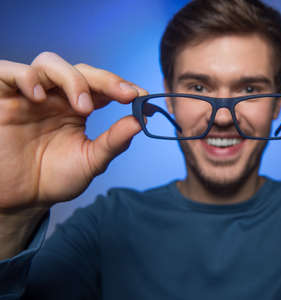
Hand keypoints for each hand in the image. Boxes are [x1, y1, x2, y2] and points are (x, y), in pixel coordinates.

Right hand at [0, 52, 145, 211]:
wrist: (20, 201)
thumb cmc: (53, 178)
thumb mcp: (90, 161)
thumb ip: (113, 142)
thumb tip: (139, 122)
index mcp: (77, 108)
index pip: (101, 86)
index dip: (121, 86)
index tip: (141, 95)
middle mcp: (55, 97)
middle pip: (80, 70)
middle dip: (105, 80)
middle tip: (124, 95)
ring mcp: (29, 95)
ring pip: (49, 63)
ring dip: (72, 79)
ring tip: (83, 108)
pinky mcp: (1, 97)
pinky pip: (8, 72)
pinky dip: (26, 77)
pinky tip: (39, 96)